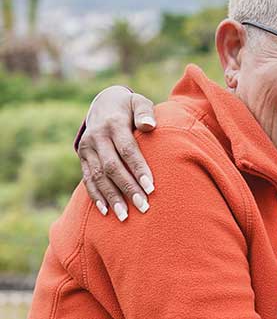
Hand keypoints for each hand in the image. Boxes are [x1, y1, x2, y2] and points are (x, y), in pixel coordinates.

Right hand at [78, 85, 156, 220]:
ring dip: (112, 197)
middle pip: (112, 167)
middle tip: (143, 207)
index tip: (151, 188)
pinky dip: (96, 195)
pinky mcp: (82, 157)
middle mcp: (97, 137)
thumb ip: (145, 112)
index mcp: (113, 124)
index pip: (127, 150)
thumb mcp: (139, 101)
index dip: (138, 169)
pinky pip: (87, 179)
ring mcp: (87, 148)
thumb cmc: (130, 107)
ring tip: (125, 216)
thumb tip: (149, 125)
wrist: (102, 103)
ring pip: (98, 176)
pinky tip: (106, 211)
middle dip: (128, 188)